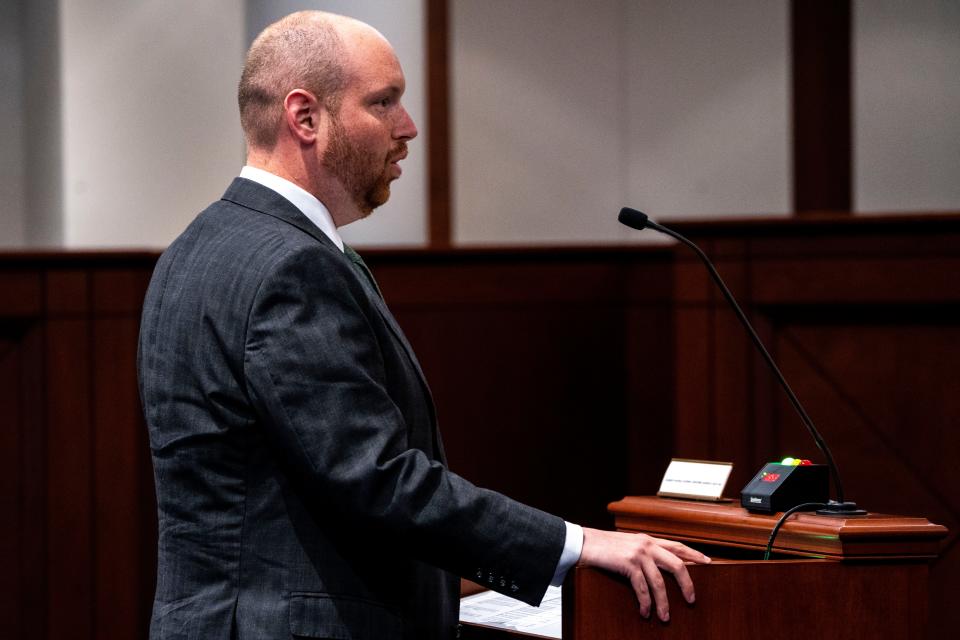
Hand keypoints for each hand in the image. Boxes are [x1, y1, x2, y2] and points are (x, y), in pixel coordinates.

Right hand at [579, 528, 710, 621]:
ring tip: (665, 616)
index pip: (678, 546)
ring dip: (663, 602)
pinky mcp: (628, 563)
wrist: (584, 543)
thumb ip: (644, 552)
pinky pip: (642, 588)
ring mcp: (638, 554)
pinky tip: (645, 611)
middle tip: (691, 600)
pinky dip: (645, 602)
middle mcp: (647, 545)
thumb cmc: (604, 546)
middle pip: (676, 565)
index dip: (694, 554)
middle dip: (686, 584)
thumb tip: (657, 567)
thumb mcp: (628, 544)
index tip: (708, 562)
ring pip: (659, 582)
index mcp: (649, 540)